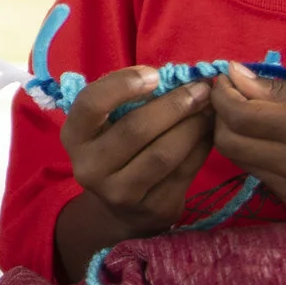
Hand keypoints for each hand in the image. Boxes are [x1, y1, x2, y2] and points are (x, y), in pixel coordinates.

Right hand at [62, 66, 215, 240]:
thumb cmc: (118, 149)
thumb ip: (131, 101)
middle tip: (201, 89)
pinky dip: (201, 147)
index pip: (91, 104)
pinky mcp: (153, 208)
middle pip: (135, 129)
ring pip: (163, 153)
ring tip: (210, 109)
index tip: (154, 74)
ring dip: (193, 126)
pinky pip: (183, 172)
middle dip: (174, 104)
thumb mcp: (109, 125)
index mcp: (74, 136)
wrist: (123, 210)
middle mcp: (90, 167)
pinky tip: (210, 132)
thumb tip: (179, 78)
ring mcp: (120, 193)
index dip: (122, 84)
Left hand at [210, 66, 285, 216]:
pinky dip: (254, 152)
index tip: (227, 77)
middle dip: (221, 115)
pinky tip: (273, 137)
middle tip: (236, 94)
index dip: (223, 94)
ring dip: (235, 134)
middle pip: (228, 142)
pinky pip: (259, 174)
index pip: (240, 117)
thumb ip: (283, 90)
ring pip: (239, 160)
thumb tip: (237, 79)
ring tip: (254, 112)